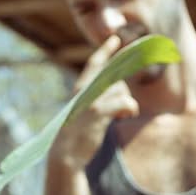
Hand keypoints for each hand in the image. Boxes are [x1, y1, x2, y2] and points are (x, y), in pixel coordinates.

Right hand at [51, 34, 139, 170]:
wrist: (65, 155)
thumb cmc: (76, 137)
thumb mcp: (82, 113)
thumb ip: (96, 99)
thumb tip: (119, 90)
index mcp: (80, 89)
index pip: (95, 63)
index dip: (105, 50)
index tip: (115, 39)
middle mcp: (85, 90)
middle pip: (115, 78)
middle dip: (123, 91)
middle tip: (119, 109)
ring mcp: (92, 100)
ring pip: (122, 90)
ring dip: (126, 103)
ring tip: (120, 117)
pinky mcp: (99, 113)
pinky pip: (125, 102)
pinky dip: (130, 108)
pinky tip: (125, 116)